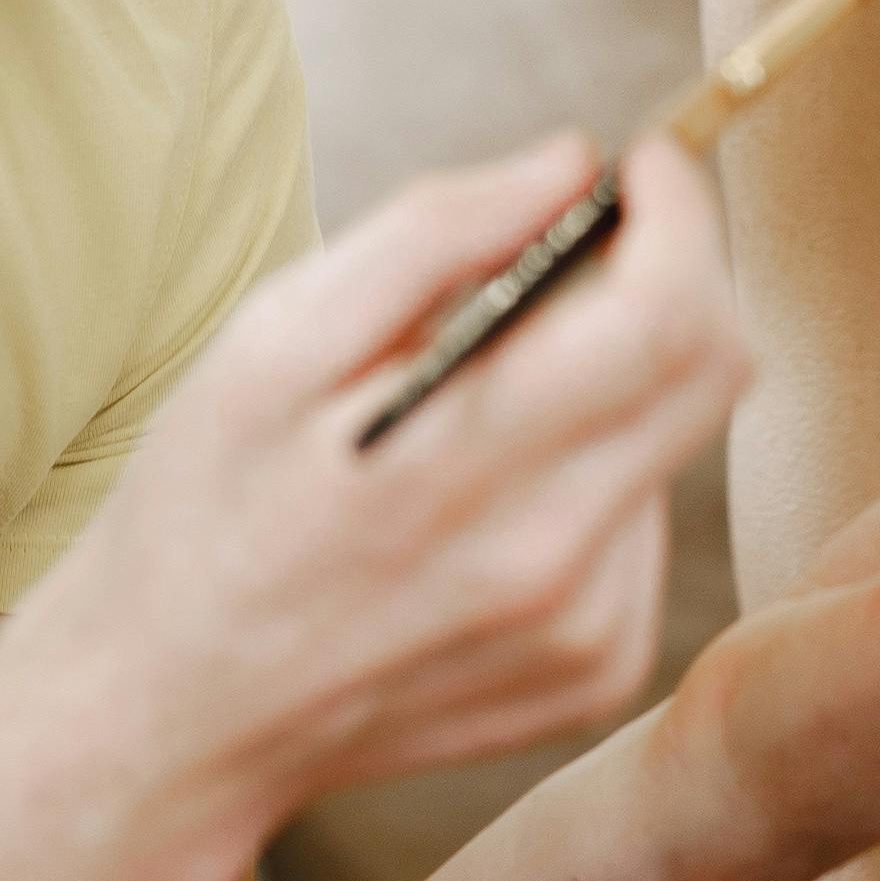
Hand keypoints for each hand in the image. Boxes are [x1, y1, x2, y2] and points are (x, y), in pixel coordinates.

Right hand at [0, 133, 748, 870]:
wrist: (168, 720)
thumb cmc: (203, 510)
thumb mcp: (271, 344)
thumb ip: (429, 237)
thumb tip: (569, 161)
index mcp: (464, 471)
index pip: (664, 318)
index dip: (677, 215)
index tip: (643, 165)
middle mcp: (549, 567)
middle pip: (711, 374)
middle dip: (671, 275)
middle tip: (584, 249)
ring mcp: (582, 636)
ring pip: (675, 443)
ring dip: (614, 385)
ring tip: (483, 405)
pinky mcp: (593, 675)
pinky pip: (647, 527)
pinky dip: (594, 475)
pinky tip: (490, 493)